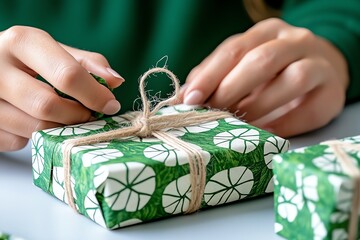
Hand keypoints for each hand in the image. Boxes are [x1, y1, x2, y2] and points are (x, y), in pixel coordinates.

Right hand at [0, 26, 123, 150]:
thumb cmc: (26, 60)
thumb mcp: (55, 52)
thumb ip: (86, 64)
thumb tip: (116, 81)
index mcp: (21, 43)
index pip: (67, 74)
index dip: (95, 94)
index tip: (110, 105)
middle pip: (48, 105)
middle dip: (77, 116)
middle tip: (89, 115)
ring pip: (34, 128)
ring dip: (59, 129)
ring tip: (66, 118)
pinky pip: (19, 141)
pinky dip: (36, 137)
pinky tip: (36, 121)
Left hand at [182, 18, 348, 136]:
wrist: (320, 69)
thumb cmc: (273, 71)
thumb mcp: (242, 65)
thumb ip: (215, 77)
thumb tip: (183, 96)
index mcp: (265, 33)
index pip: (234, 49)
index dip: (210, 75)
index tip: (190, 98)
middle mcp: (294, 41)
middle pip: (262, 61)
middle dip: (231, 88)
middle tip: (211, 111)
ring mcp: (318, 63)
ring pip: (292, 79)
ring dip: (260, 106)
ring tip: (237, 124)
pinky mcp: (332, 92)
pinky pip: (309, 110)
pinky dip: (285, 124)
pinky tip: (266, 134)